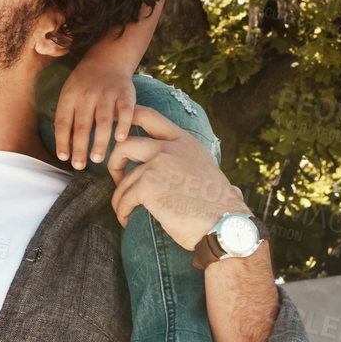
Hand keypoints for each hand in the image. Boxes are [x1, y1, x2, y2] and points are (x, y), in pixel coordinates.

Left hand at [53, 55, 137, 169]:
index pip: (63, 122)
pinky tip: (120, 139)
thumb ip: (67, 118)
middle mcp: (87, 95)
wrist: (107, 60)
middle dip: (80, 148)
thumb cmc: (84, 85)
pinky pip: (125, 112)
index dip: (62, 141)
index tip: (64, 158)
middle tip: (79, 166)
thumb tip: (65, 148)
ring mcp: (107, 94)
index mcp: (70, 96)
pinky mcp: (125, 93)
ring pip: (103, 121)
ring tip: (97, 159)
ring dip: (99, 142)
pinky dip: (123, 125)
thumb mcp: (70, 95)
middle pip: (82, 125)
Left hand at [105, 105, 245, 249]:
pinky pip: (125, 197)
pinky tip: (127, 220)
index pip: (149, 116)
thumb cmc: (216, 205)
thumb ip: (182, 158)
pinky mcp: (150, 185)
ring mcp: (159, 164)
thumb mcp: (203, 167)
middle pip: (125, 143)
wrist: (226, 225)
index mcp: (184, 141)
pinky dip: (122, 211)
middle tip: (117, 180)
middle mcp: (171, 147)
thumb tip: (167, 163)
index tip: (114, 127)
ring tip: (124, 211)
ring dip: (119, 198)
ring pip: (124, 179)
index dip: (126, 116)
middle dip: (114, 162)